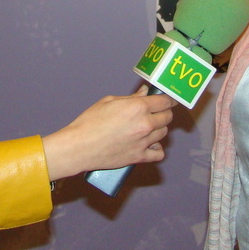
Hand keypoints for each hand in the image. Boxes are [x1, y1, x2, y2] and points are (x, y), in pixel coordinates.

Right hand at [42, 86, 176, 181]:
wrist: (79, 146)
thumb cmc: (90, 122)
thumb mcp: (109, 101)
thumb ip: (131, 97)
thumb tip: (144, 93)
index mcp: (137, 107)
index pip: (164, 101)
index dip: (169, 99)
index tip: (169, 100)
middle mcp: (144, 124)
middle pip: (167, 117)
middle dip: (164, 112)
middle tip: (156, 112)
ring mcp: (143, 142)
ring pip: (164, 133)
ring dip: (159, 129)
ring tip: (149, 127)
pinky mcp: (139, 157)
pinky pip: (159, 153)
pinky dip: (157, 149)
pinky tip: (150, 144)